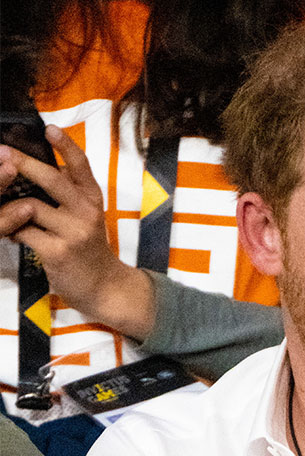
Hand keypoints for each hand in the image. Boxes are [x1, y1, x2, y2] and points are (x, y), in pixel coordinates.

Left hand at [0, 125, 154, 339]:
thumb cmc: (89, 249)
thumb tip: (35, 170)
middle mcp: (87, 212)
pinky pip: (22, 232)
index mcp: (93, 200)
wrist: (104, 286)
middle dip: (22, 163)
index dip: (66, 147)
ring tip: (6, 214)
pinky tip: (13, 234)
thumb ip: (69, 195)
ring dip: (9, 209)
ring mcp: (74, 232)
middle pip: (52, 179)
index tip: (50, 128)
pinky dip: (11, 231)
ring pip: (29, 206)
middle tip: (1, 152)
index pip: (82, 167)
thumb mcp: (87, 217)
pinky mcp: (58, 252)